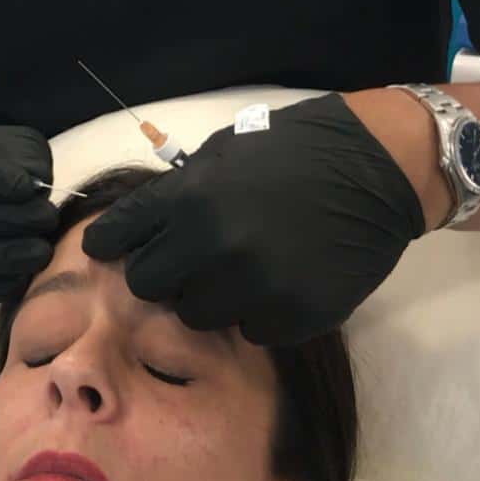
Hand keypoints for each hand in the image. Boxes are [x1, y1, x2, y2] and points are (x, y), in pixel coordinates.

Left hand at [83, 94, 425, 343]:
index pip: (119, 236)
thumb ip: (178, 193)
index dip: (108, 243)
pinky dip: (259, 313)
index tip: (103, 249)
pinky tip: (280, 282)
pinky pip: (252, 332)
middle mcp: (216, 245)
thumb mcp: (224, 152)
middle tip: (189, 261)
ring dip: (211, 297)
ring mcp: (255, 286)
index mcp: (191, 197)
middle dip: (162, 274)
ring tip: (242, 270)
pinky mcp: (294, 316)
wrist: (376, 167)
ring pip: (197, 317)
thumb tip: (138, 230)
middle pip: (148, 287)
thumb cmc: (294, 148)